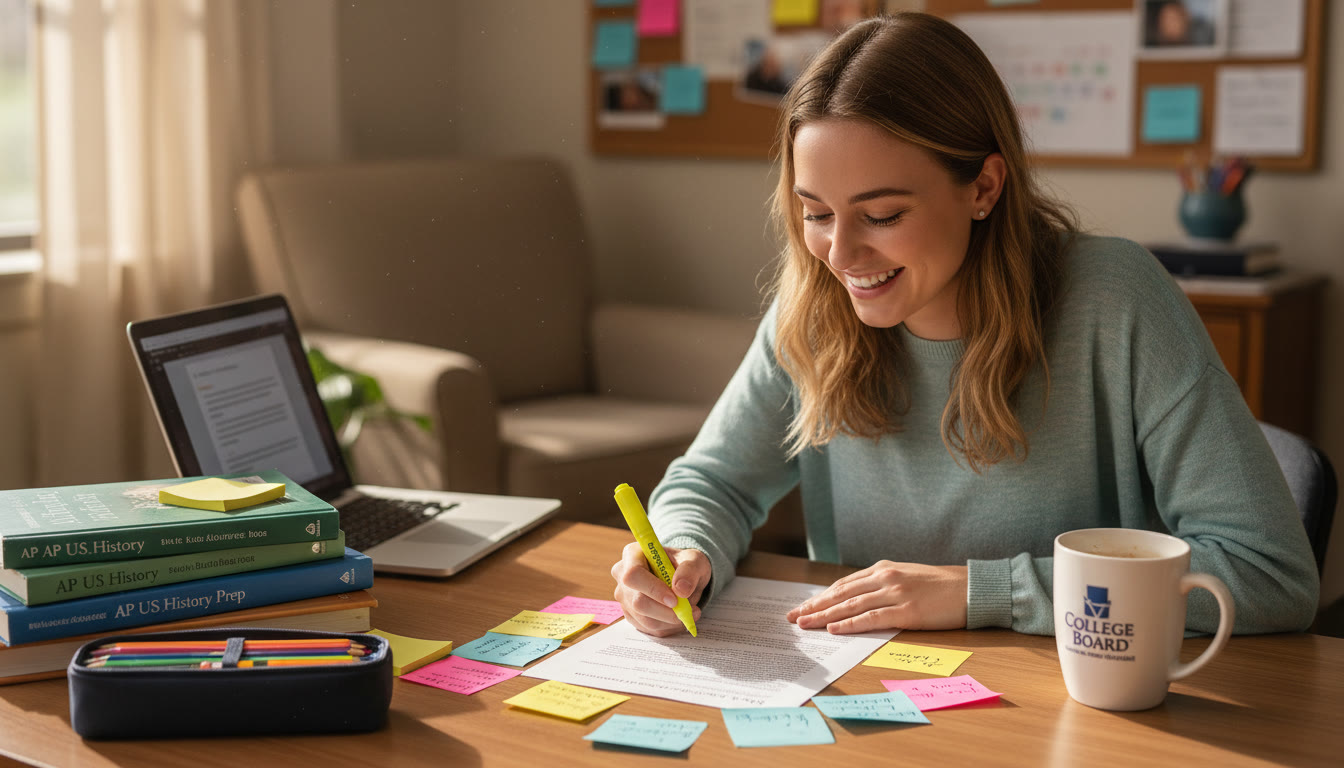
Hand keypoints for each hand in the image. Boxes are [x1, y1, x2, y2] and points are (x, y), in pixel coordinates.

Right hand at [611, 543, 709, 636]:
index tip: (675, 599)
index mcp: (632, 554)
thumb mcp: (694, 560)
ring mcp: (625, 597)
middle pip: (638, 602)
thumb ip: (690, 570)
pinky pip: (649, 628)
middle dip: (666, 611)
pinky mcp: (631, 614)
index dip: (653, 589)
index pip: (634, 575)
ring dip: (671, 621)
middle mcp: (622, 576)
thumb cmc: (684, 564)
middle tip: (690, 609)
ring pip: (645, 619)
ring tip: (690, 612)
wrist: (681, 576)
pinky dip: (668, 627)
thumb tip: (681, 589)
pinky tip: (680, 617)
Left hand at [786, 561, 967, 632]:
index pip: (843, 585)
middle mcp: (884, 578)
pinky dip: (850, 624)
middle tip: (792, 617)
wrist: (971, 588)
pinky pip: (872, 618)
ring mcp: (895, 594)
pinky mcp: (907, 612)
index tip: (802, 606)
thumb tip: (858, 600)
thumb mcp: (906, 577)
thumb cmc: (940, 586)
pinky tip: (834, 629)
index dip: (820, 597)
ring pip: (851, 606)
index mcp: (883, 569)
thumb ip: (882, 585)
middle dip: (814, 606)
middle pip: (840, 594)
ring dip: (824, 616)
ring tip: (804, 623)